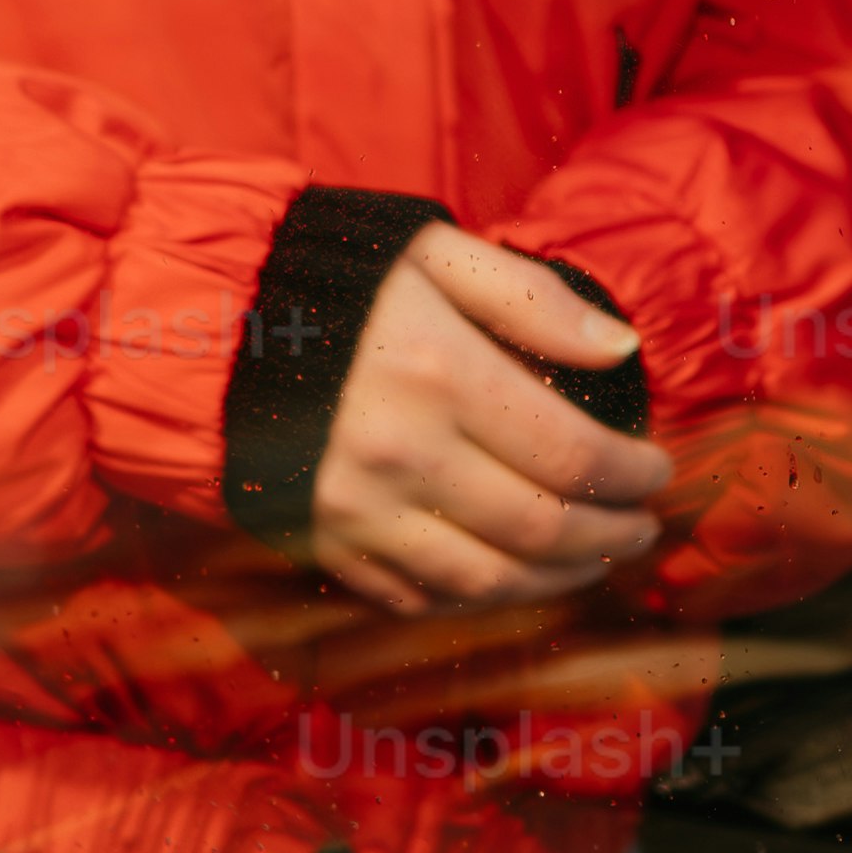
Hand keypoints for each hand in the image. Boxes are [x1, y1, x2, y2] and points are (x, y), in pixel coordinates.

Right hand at [309, 227, 670, 610]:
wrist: (194, 325)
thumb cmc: (328, 278)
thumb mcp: (431, 253)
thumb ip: (531, 299)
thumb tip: (621, 348)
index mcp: (440, 374)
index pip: (572, 454)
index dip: (632, 475)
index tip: (657, 472)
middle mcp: (404, 455)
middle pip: (541, 528)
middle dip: (610, 536)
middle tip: (641, 528)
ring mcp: (359, 512)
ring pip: (486, 581)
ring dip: (556, 582)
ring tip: (593, 562)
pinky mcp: (323, 544)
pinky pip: (417, 597)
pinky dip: (476, 599)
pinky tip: (510, 578)